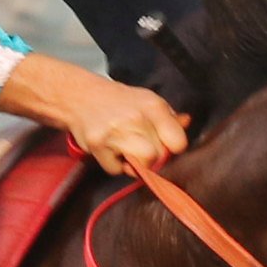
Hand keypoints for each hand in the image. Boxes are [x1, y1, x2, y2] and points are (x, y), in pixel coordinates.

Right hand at [0, 52, 189, 172]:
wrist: (78, 96)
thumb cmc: (117, 101)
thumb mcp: (146, 100)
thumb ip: (167, 117)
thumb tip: (187, 123)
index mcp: (152, 106)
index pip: (178, 142)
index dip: (173, 148)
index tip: (167, 146)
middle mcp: (135, 119)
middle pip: (158, 157)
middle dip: (153, 157)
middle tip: (141, 147)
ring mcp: (115, 133)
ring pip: (140, 167)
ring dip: (136, 164)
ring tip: (128, 151)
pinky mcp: (98, 146)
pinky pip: (116, 170)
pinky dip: (115, 165)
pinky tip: (111, 150)